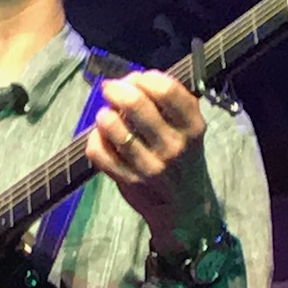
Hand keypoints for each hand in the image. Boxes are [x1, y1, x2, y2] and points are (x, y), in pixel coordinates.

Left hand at [85, 70, 221, 257]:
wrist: (185, 209)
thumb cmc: (183, 160)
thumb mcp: (189, 130)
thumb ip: (168, 104)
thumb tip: (130, 80)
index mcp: (192, 127)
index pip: (167, 90)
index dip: (144, 78)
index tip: (135, 79)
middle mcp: (174, 146)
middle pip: (136, 104)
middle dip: (116, 89)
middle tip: (109, 89)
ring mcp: (150, 166)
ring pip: (113, 127)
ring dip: (104, 115)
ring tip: (106, 116)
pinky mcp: (128, 182)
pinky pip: (99, 152)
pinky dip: (94, 139)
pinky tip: (101, 138)